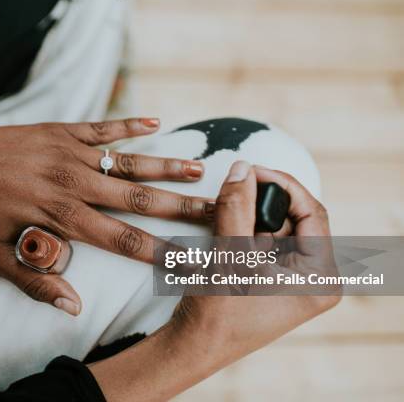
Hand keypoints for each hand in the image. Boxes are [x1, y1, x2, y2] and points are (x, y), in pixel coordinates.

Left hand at [0, 117, 212, 315]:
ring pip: (129, 162)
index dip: (161, 252)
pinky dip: (130, 124)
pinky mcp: (64, 131)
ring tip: (200, 171)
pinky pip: (103, 127)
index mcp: (63, 218)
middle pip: (140, 200)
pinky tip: (157, 122)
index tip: (192, 260)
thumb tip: (74, 307)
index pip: (124, 240)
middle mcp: (75, 184)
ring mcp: (72, 154)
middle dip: (182, 209)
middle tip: (217, 212)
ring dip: (166, 168)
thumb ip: (37, 281)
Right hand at [171, 161, 340, 379]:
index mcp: (320, 277)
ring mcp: (294, 279)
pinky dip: (245, 230)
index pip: (312, 213)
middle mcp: (314, 278)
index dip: (282, 185)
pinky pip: (264, 241)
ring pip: (276, 227)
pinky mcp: (274, 278)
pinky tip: (226, 233)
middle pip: (294, 219)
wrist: (194, 347)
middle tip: (235, 189)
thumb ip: (237, 207)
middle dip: (262, 203)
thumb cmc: (218, 315)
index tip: (252, 170)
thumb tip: (242, 168)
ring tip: (226, 215)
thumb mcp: (230, 254)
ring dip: (250, 216)